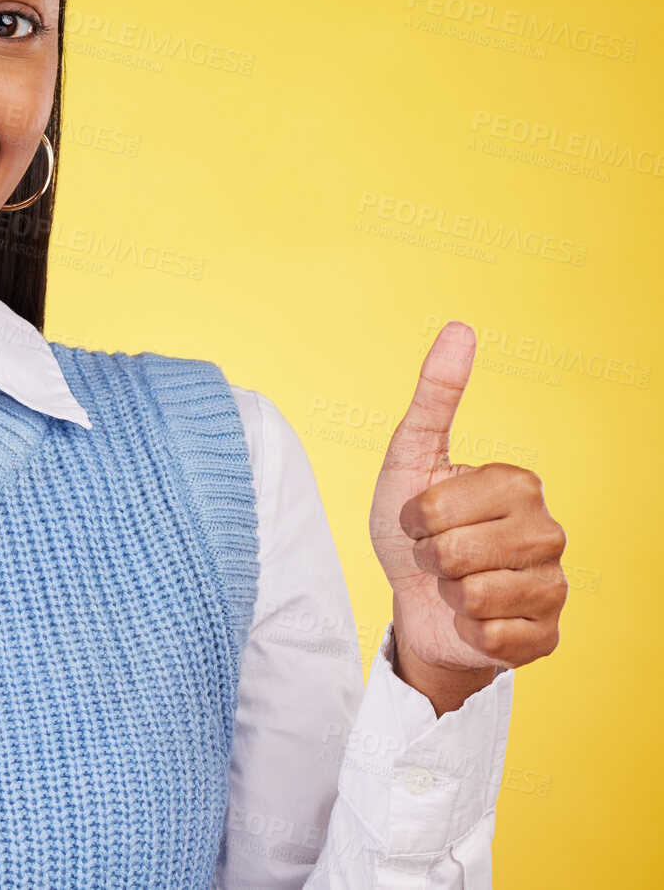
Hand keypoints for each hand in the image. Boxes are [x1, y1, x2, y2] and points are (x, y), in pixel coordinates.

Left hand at [370, 322, 566, 690]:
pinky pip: (494, 637)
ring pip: (477, 595)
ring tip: (454, 583)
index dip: (415, 519)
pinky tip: (473, 617)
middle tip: (436, 554)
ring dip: (448, 593)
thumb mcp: (410, 456)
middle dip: (429, 557)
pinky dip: (468, 629)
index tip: (421, 517)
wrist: (417, 599)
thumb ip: (435, 395)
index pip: (440, 508)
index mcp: (519, 483)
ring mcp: (554, 584)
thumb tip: (460, 328)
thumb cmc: (412, 526)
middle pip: (459, 553)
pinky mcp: (548, 634)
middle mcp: (549, 530)